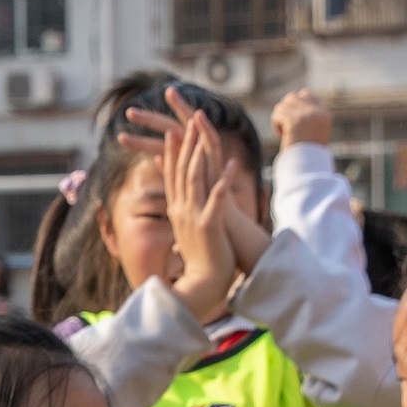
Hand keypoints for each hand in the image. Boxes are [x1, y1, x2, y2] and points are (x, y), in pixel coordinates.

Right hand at [165, 112, 261, 322]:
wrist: (202, 285)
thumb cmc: (200, 262)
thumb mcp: (188, 234)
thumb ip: (183, 217)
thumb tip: (178, 209)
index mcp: (177, 211)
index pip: (173, 176)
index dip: (174, 153)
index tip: (175, 132)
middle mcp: (181, 210)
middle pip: (182, 171)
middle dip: (185, 144)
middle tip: (188, 121)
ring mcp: (194, 216)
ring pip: (195, 178)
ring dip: (199, 153)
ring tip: (203, 133)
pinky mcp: (209, 225)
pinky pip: (218, 197)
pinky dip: (224, 179)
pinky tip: (232, 163)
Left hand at [271, 88, 333, 150]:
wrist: (307, 166)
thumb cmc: (307, 151)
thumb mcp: (312, 130)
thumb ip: (307, 114)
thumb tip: (294, 97)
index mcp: (325, 112)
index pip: (305, 94)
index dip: (295, 106)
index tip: (292, 122)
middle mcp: (318, 111)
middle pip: (292, 97)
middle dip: (285, 110)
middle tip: (287, 127)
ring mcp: (307, 115)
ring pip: (282, 105)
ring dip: (279, 118)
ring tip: (285, 133)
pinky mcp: (295, 121)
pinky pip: (277, 114)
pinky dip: (276, 125)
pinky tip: (282, 136)